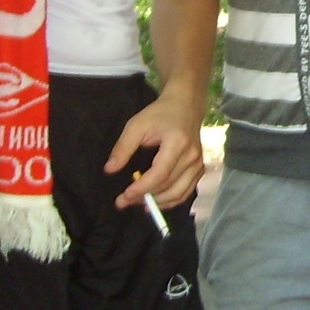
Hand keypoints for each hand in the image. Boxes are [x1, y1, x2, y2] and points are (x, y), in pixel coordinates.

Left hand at [106, 93, 204, 209]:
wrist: (186, 106)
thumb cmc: (159, 114)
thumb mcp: (136, 125)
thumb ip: (123, 148)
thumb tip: (109, 170)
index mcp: (178, 142)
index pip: (160, 173)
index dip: (142, 188)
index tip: (124, 196)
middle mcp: (192, 156)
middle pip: (169, 186)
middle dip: (146, 197)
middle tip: (124, 202)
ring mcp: (198, 163)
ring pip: (179, 194)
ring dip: (158, 203)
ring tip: (138, 203)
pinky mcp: (200, 169)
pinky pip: (186, 192)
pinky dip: (171, 201)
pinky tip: (156, 201)